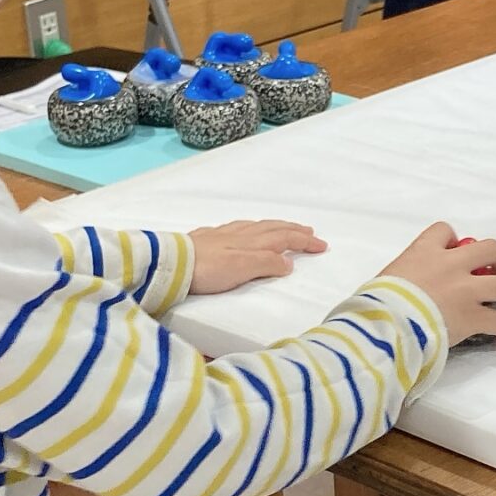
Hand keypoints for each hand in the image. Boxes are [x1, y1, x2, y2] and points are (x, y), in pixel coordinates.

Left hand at [188, 220, 325, 294]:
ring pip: (256, 226)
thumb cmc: (209, 269)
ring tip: (284, 228)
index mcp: (253, 241)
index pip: (285, 238)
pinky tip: (246, 230)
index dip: (304, 242)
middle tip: (309, 232)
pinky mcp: (208, 238)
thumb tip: (287, 263)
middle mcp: (241, 234)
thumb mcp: (243, 268)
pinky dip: (251, 228)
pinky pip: (237, 228)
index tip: (322, 245)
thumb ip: (267, 264)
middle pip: (273, 228)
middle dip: (293, 230)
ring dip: (274, 227)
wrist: (173, 264)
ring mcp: (223, 234)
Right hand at [382, 223, 495, 348]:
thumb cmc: (375, 304)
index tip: (455, 253)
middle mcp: (450, 265)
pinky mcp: (473, 317)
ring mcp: (465, 291)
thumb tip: (401, 293)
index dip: (454, 241)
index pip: (444, 231)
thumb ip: (403, 277)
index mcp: (424, 252)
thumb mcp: (384, 279)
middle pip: (491, 249)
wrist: (383, 325)